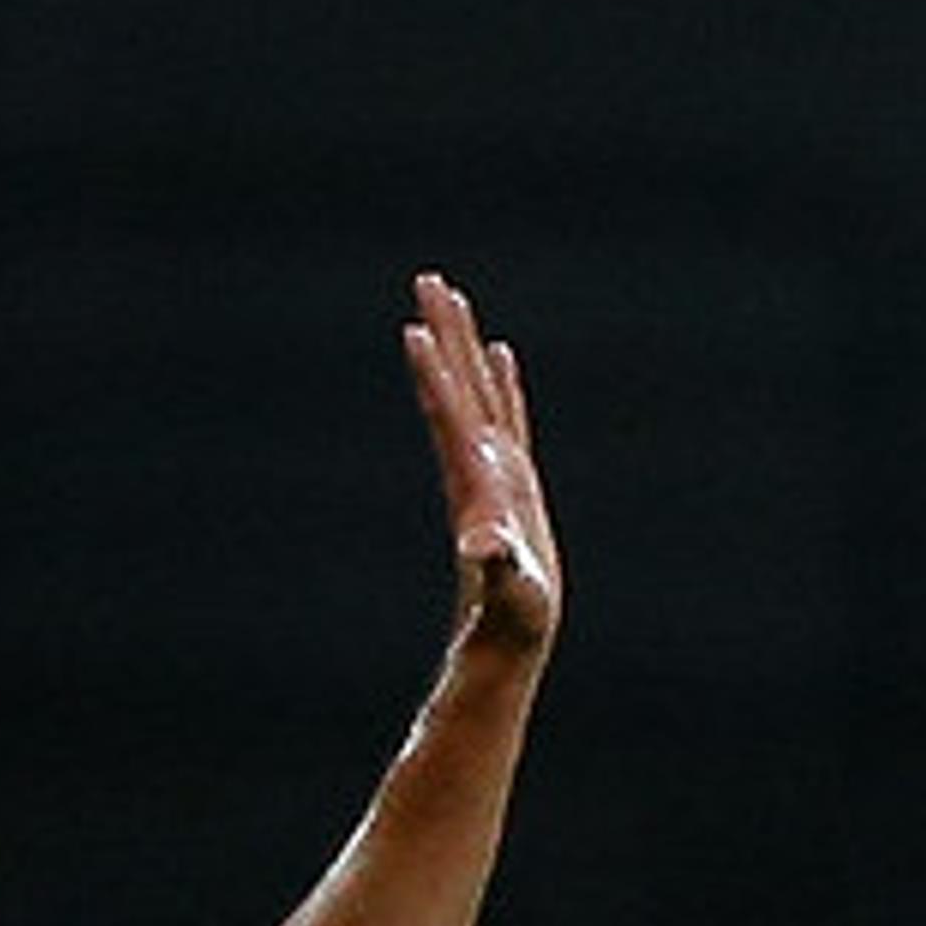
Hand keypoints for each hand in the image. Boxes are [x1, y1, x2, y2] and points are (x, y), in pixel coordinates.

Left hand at [404, 270, 557, 666]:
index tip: (413, 326)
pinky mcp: (512, 484)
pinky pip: (505, 416)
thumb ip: (496, 568)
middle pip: (456, 387)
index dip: (433, 373)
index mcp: (475, 486)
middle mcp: (477, 470)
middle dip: (444, 334)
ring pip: (476, 394)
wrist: (506, 645)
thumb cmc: (510, 624)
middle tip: (428, 280)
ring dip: (463, 348)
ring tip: (454, 300)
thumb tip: (481, 548)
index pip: (449, 416)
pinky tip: (499, 356)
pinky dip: (501, 382)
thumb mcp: (507, 595)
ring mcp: (494, 473)